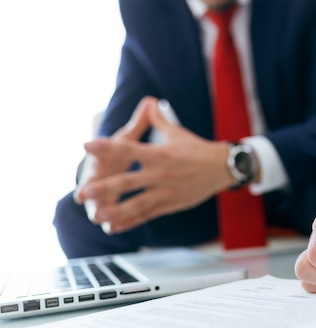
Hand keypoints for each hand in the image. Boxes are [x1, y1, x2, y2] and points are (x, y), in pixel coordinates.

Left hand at [74, 96, 233, 233]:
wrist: (222, 168)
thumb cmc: (197, 149)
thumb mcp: (176, 133)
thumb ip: (158, 120)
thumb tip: (149, 101)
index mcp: (159, 153)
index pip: (129, 148)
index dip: (107, 147)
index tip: (87, 146)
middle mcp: (161, 173)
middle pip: (128, 181)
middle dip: (103, 188)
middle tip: (82, 192)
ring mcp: (166, 191)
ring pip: (137, 203)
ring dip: (115, 210)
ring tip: (96, 216)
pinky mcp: (171, 204)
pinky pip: (148, 214)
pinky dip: (130, 221)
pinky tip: (114, 226)